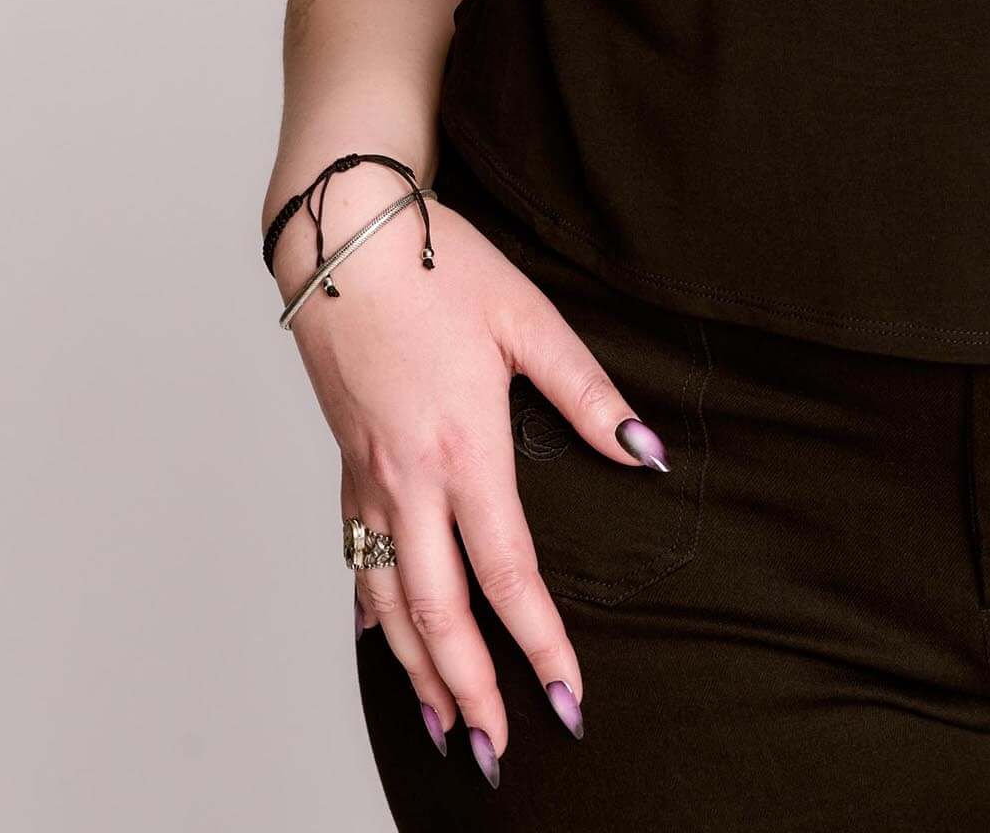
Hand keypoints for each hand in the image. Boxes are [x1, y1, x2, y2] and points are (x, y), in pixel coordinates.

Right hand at [278, 184, 665, 785]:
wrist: (341, 240)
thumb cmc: (440, 267)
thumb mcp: (529, 318)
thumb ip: (589, 393)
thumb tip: (647, 454)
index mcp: (465, 448)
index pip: (507, 571)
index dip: (539, 641)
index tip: (567, 695)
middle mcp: (410, 479)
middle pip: (437, 611)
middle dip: (472, 688)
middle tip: (501, 748)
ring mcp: (370, 478)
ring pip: (388, 601)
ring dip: (418, 672)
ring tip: (448, 726)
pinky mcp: (348, 465)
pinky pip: (356, 562)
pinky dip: (371, 616)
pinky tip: (382, 642)